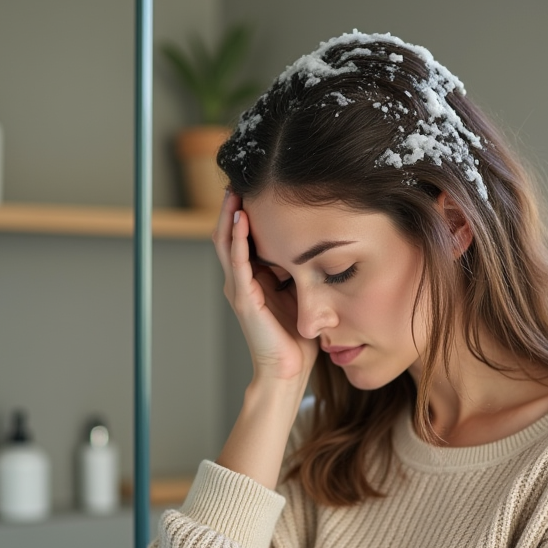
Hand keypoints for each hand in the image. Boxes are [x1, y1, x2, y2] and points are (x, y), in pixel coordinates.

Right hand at [213, 191, 318, 386]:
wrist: (289, 370)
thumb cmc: (298, 337)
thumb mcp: (301, 293)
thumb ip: (302, 270)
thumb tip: (320, 244)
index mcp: (254, 278)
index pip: (244, 236)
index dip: (246, 211)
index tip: (257, 185)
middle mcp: (242, 280)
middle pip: (229, 233)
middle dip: (233, 206)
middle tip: (241, 177)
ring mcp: (240, 289)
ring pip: (227, 243)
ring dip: (230, 216)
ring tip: (235, 190)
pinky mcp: (245, 300)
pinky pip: (238, 263)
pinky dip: (238, 240)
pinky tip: (242, 219)